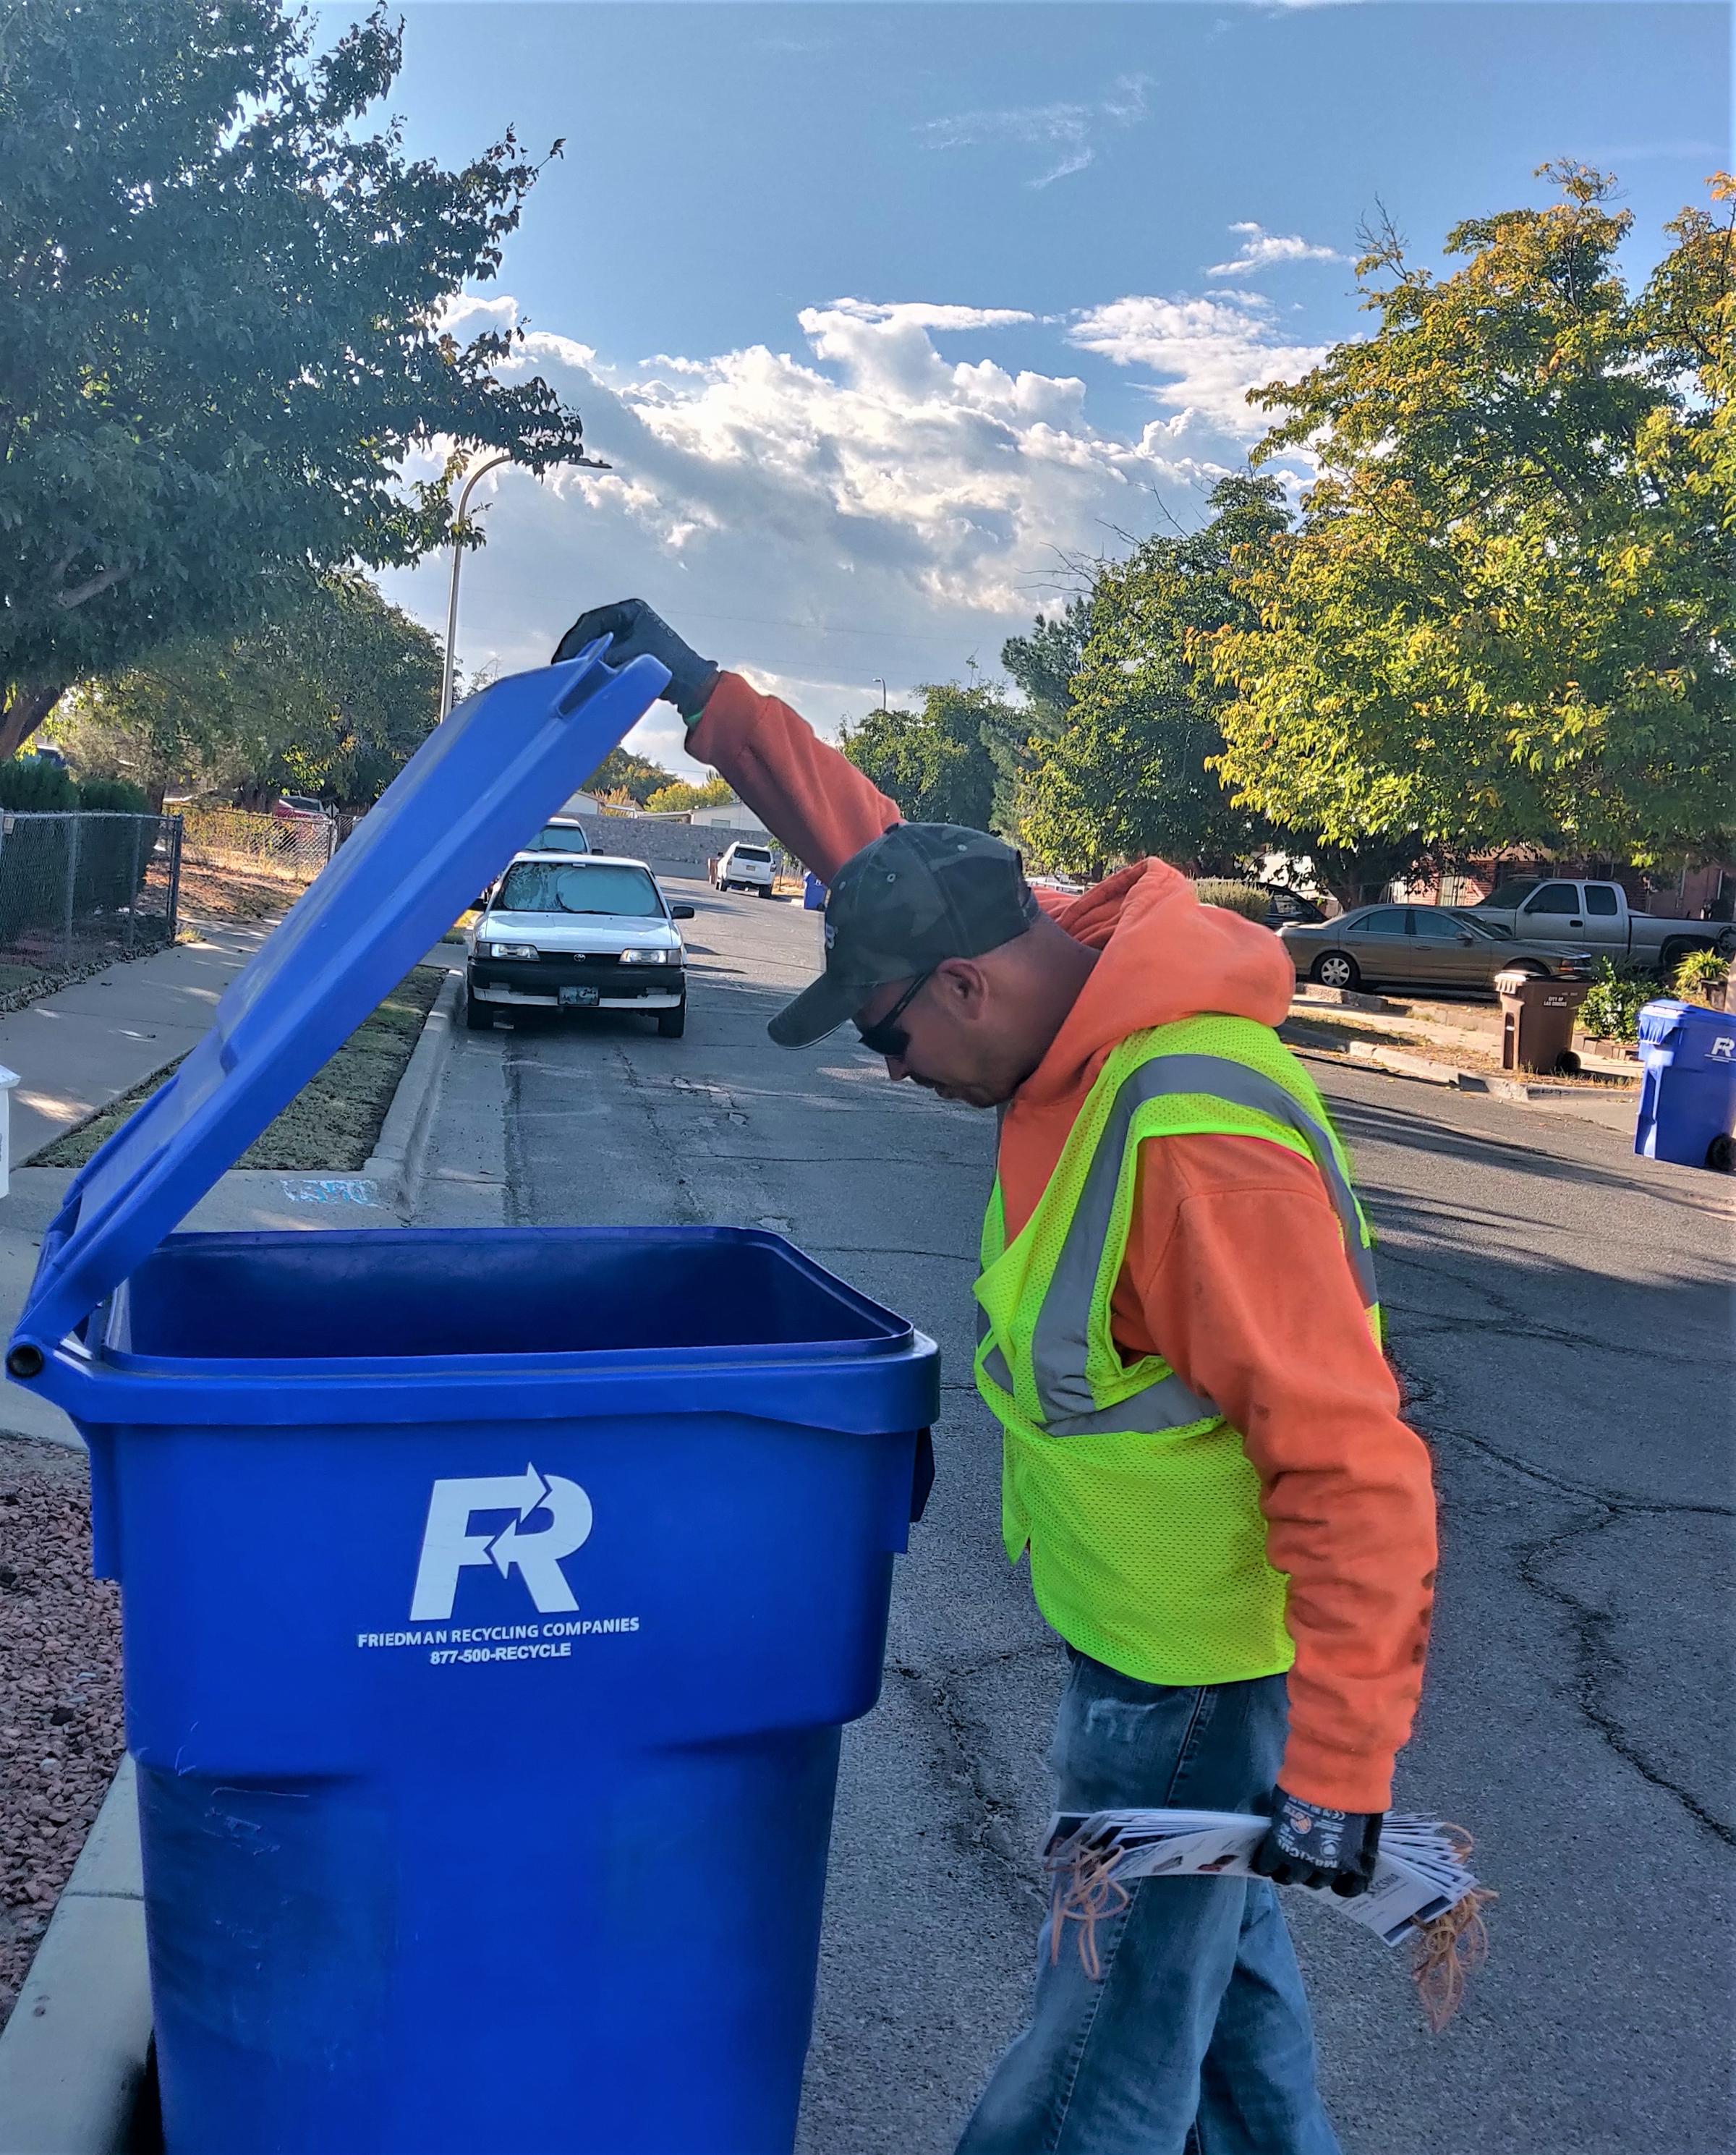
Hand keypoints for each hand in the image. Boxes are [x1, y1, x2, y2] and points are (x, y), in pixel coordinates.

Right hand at [551, 598, 718, 720]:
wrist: (693, 684)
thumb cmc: (670, 664)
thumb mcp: (634, 657)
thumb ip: (606, 659)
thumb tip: (581, 669)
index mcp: (631, 611)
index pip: (593, 620)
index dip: (575, 639)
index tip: (563, 657)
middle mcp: (628, 618)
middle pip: (592, 631)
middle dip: (575, 648)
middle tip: (559, 666)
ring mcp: (629, 634)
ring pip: (597, 644)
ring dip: (582, 657)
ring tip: (566, 673)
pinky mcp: (630, 650)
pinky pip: (605, 655)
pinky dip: (593, 664)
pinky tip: (582, 676)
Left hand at [1251, 1789, 1381, 1898]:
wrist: (1338, 1776)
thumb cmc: (1305, 1781)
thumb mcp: (1281, 1802)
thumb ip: (1282, 1822)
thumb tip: (1281, 1827)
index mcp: (1281, 1849)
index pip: (1268, 1865)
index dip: (1267, 1863)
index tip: (1267, 1862)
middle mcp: (1306, 1863)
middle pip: (1295, 1877)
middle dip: (1290, 1871)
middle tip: (1290, 1865)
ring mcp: (1334, 1866)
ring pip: (1320, 1882)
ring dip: (1314, 1876)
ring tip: (1313, 1870)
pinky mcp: (1358, 1862)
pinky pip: (1353, 1886)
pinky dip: (1345, 1888)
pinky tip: (1339, 1885)